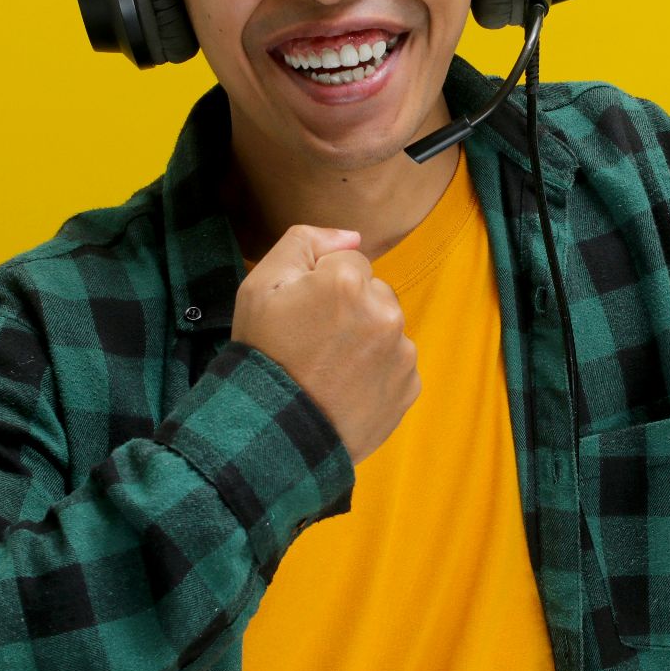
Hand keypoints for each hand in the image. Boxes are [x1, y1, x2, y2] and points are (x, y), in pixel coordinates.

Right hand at [231, 224, 419, 467]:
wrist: (273, 434)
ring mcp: (401, 352)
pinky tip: (346, 388)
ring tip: (330, 369)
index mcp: (349, 280)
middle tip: (315, 343)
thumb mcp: (260, 285)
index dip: (321, 285)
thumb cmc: (263, 355)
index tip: (303, 314)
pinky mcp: (409, 387)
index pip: (348, 261)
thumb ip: (305, 241)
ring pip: (386, 328)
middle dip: (351, 308)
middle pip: (373, 292)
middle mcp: (385, 311)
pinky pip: (396, 364)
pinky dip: (377, 372)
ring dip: (366, 339)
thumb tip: (352, 236)